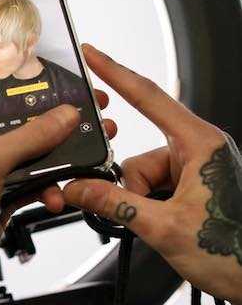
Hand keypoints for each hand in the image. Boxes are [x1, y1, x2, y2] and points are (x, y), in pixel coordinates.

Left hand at [0, 44, 116, 304]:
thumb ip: (28, 138)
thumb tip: (65, 116)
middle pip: (1, 106)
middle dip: (38, 102)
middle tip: (70, 94)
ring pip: (22, 144)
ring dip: (51, 147)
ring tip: (82, 141)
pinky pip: (27, 178)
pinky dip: (44, 184)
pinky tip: (54, 193)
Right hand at [45, 44, 241, 304]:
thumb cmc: (233, 250)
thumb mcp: (164, 226)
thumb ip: (115, 204)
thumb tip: (79, 190)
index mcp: (200, 144)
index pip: (149, 98)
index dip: (116, 73)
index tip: (93, 55)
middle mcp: (198, 150)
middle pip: (139, 154)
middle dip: (128, 185)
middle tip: (138, 211)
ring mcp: (195, 170)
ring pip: (142, 174)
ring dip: (139, 200)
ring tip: (160, 224)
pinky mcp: (192, 186)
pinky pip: (153, 186)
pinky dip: (147, 205)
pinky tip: (161, 223)